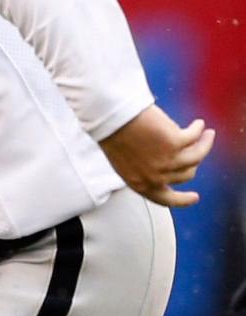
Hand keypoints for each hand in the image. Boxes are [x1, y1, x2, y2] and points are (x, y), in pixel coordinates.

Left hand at [98, 105, 213, 207]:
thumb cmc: (112, 132)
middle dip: (193, 162)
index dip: (182, 200)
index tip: (195, 197)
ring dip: (204, 145)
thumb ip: (143, 169)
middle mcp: (155, 177)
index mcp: (139, 184)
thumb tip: (167, 163)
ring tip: (207, 134)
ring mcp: (167, 161)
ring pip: (196, 156)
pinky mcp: (176, 143)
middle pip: (185, 174)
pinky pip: (194, 138)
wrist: (109, 115)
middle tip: (197, 149)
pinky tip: (198, 125)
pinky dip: (198, 130)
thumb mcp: (124, 161)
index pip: (165, 200)